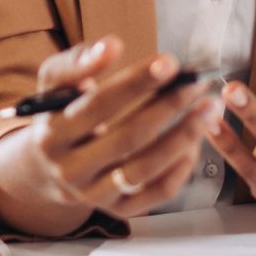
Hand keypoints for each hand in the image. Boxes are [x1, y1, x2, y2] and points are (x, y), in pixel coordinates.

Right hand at [0, 36, 223, 226]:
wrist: (46, 167)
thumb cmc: (60, 114)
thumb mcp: (54, 85)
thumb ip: (77, 62)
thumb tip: (111, 45)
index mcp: (52, 135)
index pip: (98, 106)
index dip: (136, 83)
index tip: (171, 62)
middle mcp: (70, 170)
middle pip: (127, 139)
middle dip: (168, 107)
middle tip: (199, 83)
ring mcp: (94, 195)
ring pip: (145, 170)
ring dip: (183, 137)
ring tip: (209, 109)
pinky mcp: (118, 209)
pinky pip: (157, 193)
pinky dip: (181, 167)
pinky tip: (197, 140)